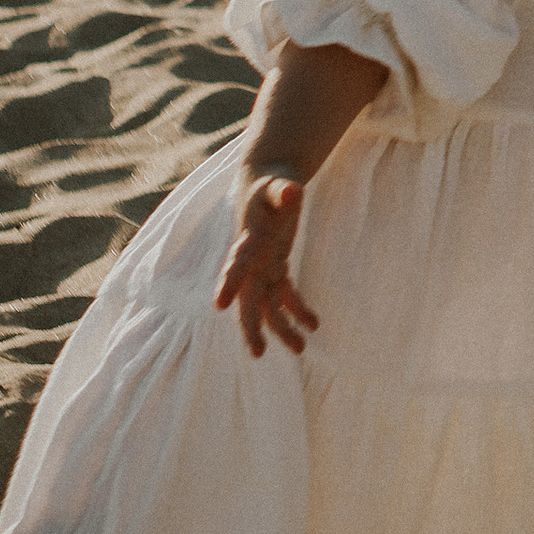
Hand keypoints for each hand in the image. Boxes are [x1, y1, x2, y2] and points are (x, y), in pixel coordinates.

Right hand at [215, 172, 320, 357]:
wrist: (265, 180)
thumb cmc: (272, 181)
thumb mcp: (278, 183)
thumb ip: (282, 190)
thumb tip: (291, 191)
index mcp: (249, 238)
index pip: (238, 263)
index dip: (230, 283)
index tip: (219, 305)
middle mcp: (252, 258)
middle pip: (248, 296)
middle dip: (251, 324)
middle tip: (257, 353)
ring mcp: (262, 265)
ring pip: (267, 304)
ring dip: (281, 326)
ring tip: (300, 349)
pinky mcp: (275, 266)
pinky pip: (284, 295)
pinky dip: (297, 310)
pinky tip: (314, 324)